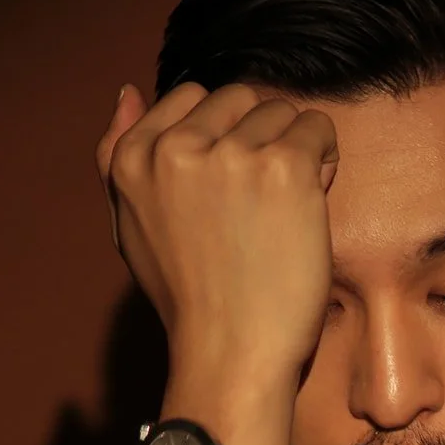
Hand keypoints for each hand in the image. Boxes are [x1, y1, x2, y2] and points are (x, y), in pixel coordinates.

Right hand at [95, 80, 338, 436]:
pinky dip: (325, 159)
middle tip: (262, 198)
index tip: (230, 185)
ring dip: (295, 150)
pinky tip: (311, 203)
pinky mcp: (283, 167)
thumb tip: (128, 91)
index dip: (222, 135)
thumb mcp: (130, 226)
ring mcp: (231, 155)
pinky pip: (318, 128)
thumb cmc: (188, 299)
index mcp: (133, 157)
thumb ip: (119, 156)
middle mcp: (176, 148)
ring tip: (285, 208)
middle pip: (239, 98)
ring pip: (281, 111)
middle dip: (259, 136)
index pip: (191, 96)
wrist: (230, 353)